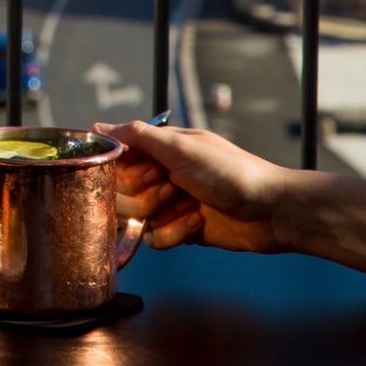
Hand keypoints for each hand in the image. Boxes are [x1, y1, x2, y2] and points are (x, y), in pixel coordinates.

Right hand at [98, 120, 291, 254]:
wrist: (268, 211)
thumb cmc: (230, 172)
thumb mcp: (181, 147)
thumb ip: (137, 137)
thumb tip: (97, 127)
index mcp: (157, 148)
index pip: (115, 159)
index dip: (125, 170)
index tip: (149, 170)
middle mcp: (158, 174)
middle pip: (120, 192)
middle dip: (145, 195)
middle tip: (172, 187)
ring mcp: (167, 203)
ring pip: (135, 218)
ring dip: (163, 214)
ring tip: (190, 205)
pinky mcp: (178, 229)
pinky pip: (154, 238)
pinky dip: (175, 232)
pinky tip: (197, 223)